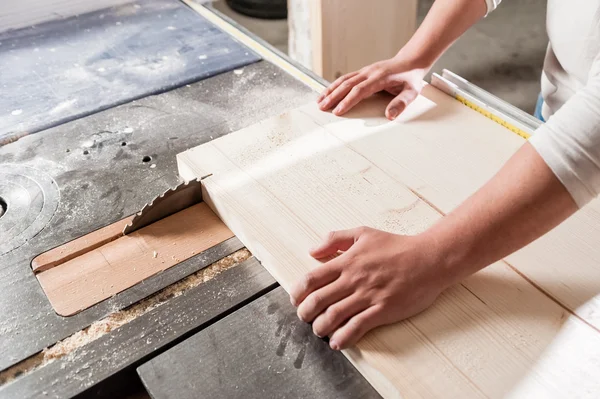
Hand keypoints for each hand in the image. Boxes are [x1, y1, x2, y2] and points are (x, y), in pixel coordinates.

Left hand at [289, 227, 446, 350]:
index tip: (295, 299)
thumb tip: (313, 251)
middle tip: (304, 317)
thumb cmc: (397, 246)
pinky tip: (337, 342)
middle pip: (318, 300)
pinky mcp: (383, 310)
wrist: (429, 259)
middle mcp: (354, 279)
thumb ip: (335, 239)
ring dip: (320, 327)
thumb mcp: (363, 233)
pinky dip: (343, 337)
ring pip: (334, 316)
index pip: (312, 279)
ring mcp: (368, 296)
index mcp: (347, 261)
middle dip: (305, 313)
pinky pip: (357, 326)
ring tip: (319, 330)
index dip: (298, 292)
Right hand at [317, 56, 428, 119]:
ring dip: (330, 90)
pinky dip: (334, 86)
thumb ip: (401, 103)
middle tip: (322, 108)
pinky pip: (345, 78)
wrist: (410, 61)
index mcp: (379, 77)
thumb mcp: (411, 92)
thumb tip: (390, 116)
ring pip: (343, 80)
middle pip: (347, 84)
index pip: (360, 90)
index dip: (348, 101)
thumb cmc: (411, 78)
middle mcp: (369, 72)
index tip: (338, 111)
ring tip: (319, 101)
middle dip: (333, 97)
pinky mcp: (362, 72)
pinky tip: (327, 93)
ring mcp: (364, 71)